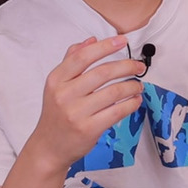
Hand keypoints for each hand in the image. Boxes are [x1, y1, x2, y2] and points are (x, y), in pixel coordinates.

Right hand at [25, 35, 145, 173]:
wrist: (48, 147)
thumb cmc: (56, 113)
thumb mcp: (57, 85)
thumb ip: (72, 60)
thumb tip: (91, 40)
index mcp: (56, 80)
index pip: (83, 56)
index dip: (105, 46)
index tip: (123, 41)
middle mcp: (64, 95)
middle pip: (102, 73)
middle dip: (126, 66)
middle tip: (139, 66)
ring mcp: (76, 113)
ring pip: (113, 92)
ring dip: (132, 86)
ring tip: (138, 85)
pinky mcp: (88, 129)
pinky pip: (117, 112)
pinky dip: (131, 104)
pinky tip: (135, 100)